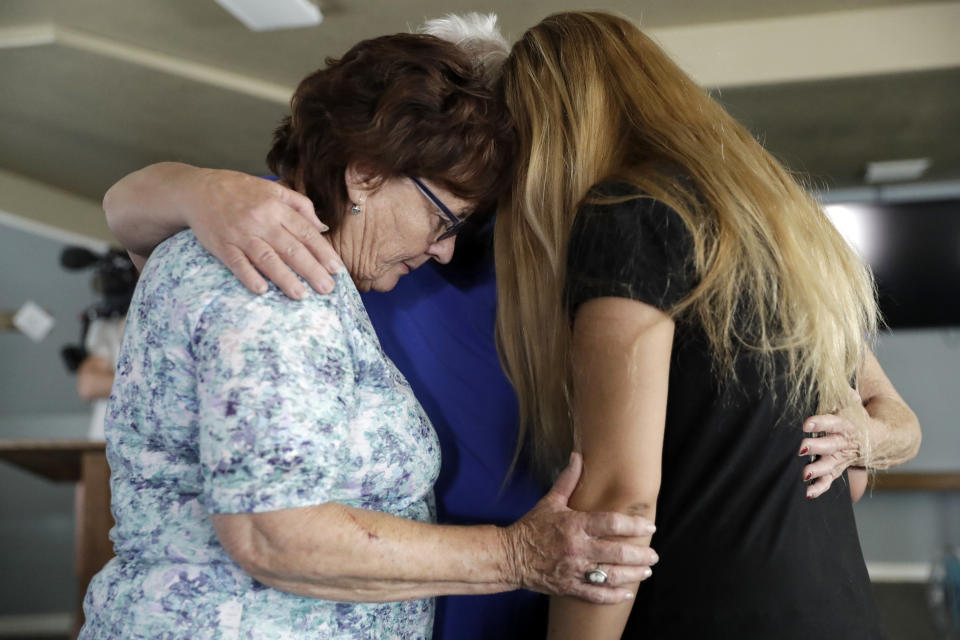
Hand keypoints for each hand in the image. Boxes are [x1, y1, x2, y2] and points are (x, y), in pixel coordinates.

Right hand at [189, 169, 341, 298]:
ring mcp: (240, 234)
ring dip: (285, 278)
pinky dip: (249, 277)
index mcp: (275, 206)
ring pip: (267, 258)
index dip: (322, 252)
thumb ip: (300, 205)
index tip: (337, 269)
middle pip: (290, 248)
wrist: (198, 190)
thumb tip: (322, 227)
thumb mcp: (272, 189)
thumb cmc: (239, 190)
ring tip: (301, 295)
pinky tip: (262, 290)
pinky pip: (237, 264)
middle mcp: (260, 220)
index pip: (305, 232)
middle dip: (311, 270)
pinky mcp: (221, 246)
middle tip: (327, 289)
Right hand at [502, 452, 657, 603]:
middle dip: (640, 555)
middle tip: (654, 555)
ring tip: (646, 571)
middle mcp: (578, 548)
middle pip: (617, 552)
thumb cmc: (532, 527)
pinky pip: (596, 595)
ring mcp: (574, 570)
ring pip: (611, 575)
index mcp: (575, 525)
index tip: (649, 526)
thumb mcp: (550, 501)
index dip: (634, 525)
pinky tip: (627, 593)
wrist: (510, 556)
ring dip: (633, 574)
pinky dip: (613, 596)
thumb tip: (578, 456)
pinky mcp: (569, 587)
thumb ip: (568, 480)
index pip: (612, 523)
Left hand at [799, 388, 868, 498]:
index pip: (834, 422)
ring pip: (830, 464)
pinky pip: (830, 479)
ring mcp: (842, 458)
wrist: (883, 439)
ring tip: (804, 474)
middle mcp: (844, 443)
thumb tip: (841, 383)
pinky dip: (820, 487)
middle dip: (817, 447)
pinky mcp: (839, 468)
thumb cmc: (859, 417)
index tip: (806, 423)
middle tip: (801, 447)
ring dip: (817, 470)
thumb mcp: (855, 404)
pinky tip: (808, 493)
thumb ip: (844, 395)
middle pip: (831, 445)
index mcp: (847, 425)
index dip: (821, 423)